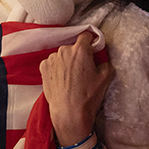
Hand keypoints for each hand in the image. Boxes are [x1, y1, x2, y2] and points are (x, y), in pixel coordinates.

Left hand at [40, 32, 114, 146]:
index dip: (90, 42)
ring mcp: (52, 58)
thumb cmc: (88, 97)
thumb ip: (105, 61)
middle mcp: (64, 50)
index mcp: (80, 50)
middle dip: (78, 54)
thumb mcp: (105, 78)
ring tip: (70, 77)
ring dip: (66, 61)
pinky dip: (56, 68)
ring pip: (62, 55)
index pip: (86, 35)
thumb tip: (101, 57)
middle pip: (73, 47)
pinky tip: (61, 80)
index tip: (92, 49)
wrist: (69, 113)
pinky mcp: (43, 68)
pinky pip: (52, 63)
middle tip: (82, 69)